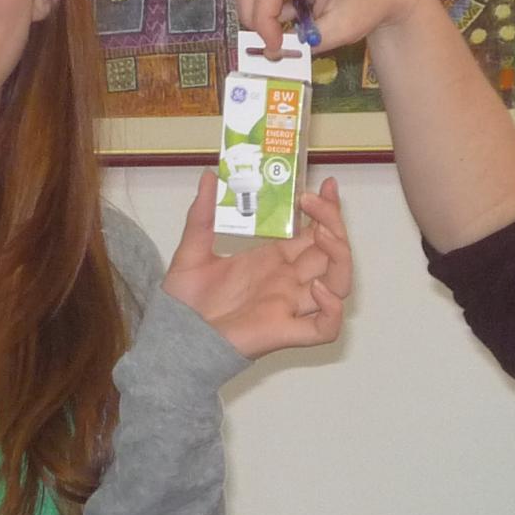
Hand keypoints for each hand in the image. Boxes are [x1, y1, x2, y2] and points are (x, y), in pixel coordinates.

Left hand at [162, 172, 351, 358]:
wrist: (173, 338)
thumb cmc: (185, 303)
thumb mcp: (192, 250)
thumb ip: (202, 214)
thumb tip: (210, 175)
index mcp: (272, 260)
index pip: (312, 232)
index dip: (326, 210)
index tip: (328, 185)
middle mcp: (287, 281)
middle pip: (331, 252)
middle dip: (333, 223)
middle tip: (316, 200)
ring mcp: (288, 306)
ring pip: (338, 283)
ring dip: (340, 256)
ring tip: (321, 235)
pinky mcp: (284, 332)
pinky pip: (325, 328)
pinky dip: (331, 308)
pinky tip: (315, 288)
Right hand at [236, 0, 430, 59]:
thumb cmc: (370, 3)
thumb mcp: (343, 29)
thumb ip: (307, 42)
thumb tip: (275, 52)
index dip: (263, 21)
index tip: (274, 47)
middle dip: (252, 14)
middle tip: (268, 39)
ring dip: (258, 9)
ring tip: (281, 29)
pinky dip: (268, 4)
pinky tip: (290, 17)